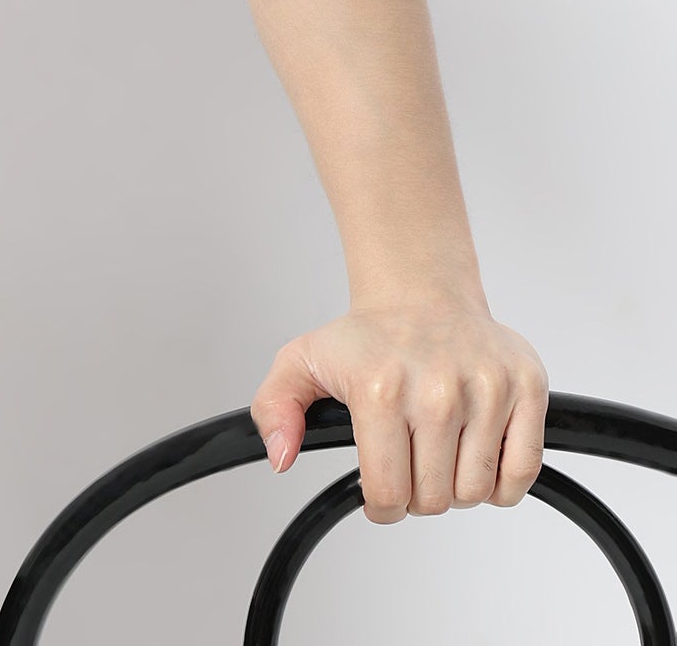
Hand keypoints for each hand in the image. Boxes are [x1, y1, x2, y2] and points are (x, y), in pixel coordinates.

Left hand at [250, 299, 548, 520]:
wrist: (420, 295)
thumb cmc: (366, 338)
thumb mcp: (301, 363)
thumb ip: (275, 409)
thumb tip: (281, 456)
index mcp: (379, 389)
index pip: (388, 493)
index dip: (381, 505)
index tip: (379, 491)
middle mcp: (435, 390)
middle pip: (434, 499)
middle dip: (417, 495)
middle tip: (409, 464)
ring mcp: (485, 388)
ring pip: (478, 493)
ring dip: (457, 488)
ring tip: (439, 454)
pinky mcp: (525, 387)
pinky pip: (523, 473)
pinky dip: (502, 483)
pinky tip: (476, 457)